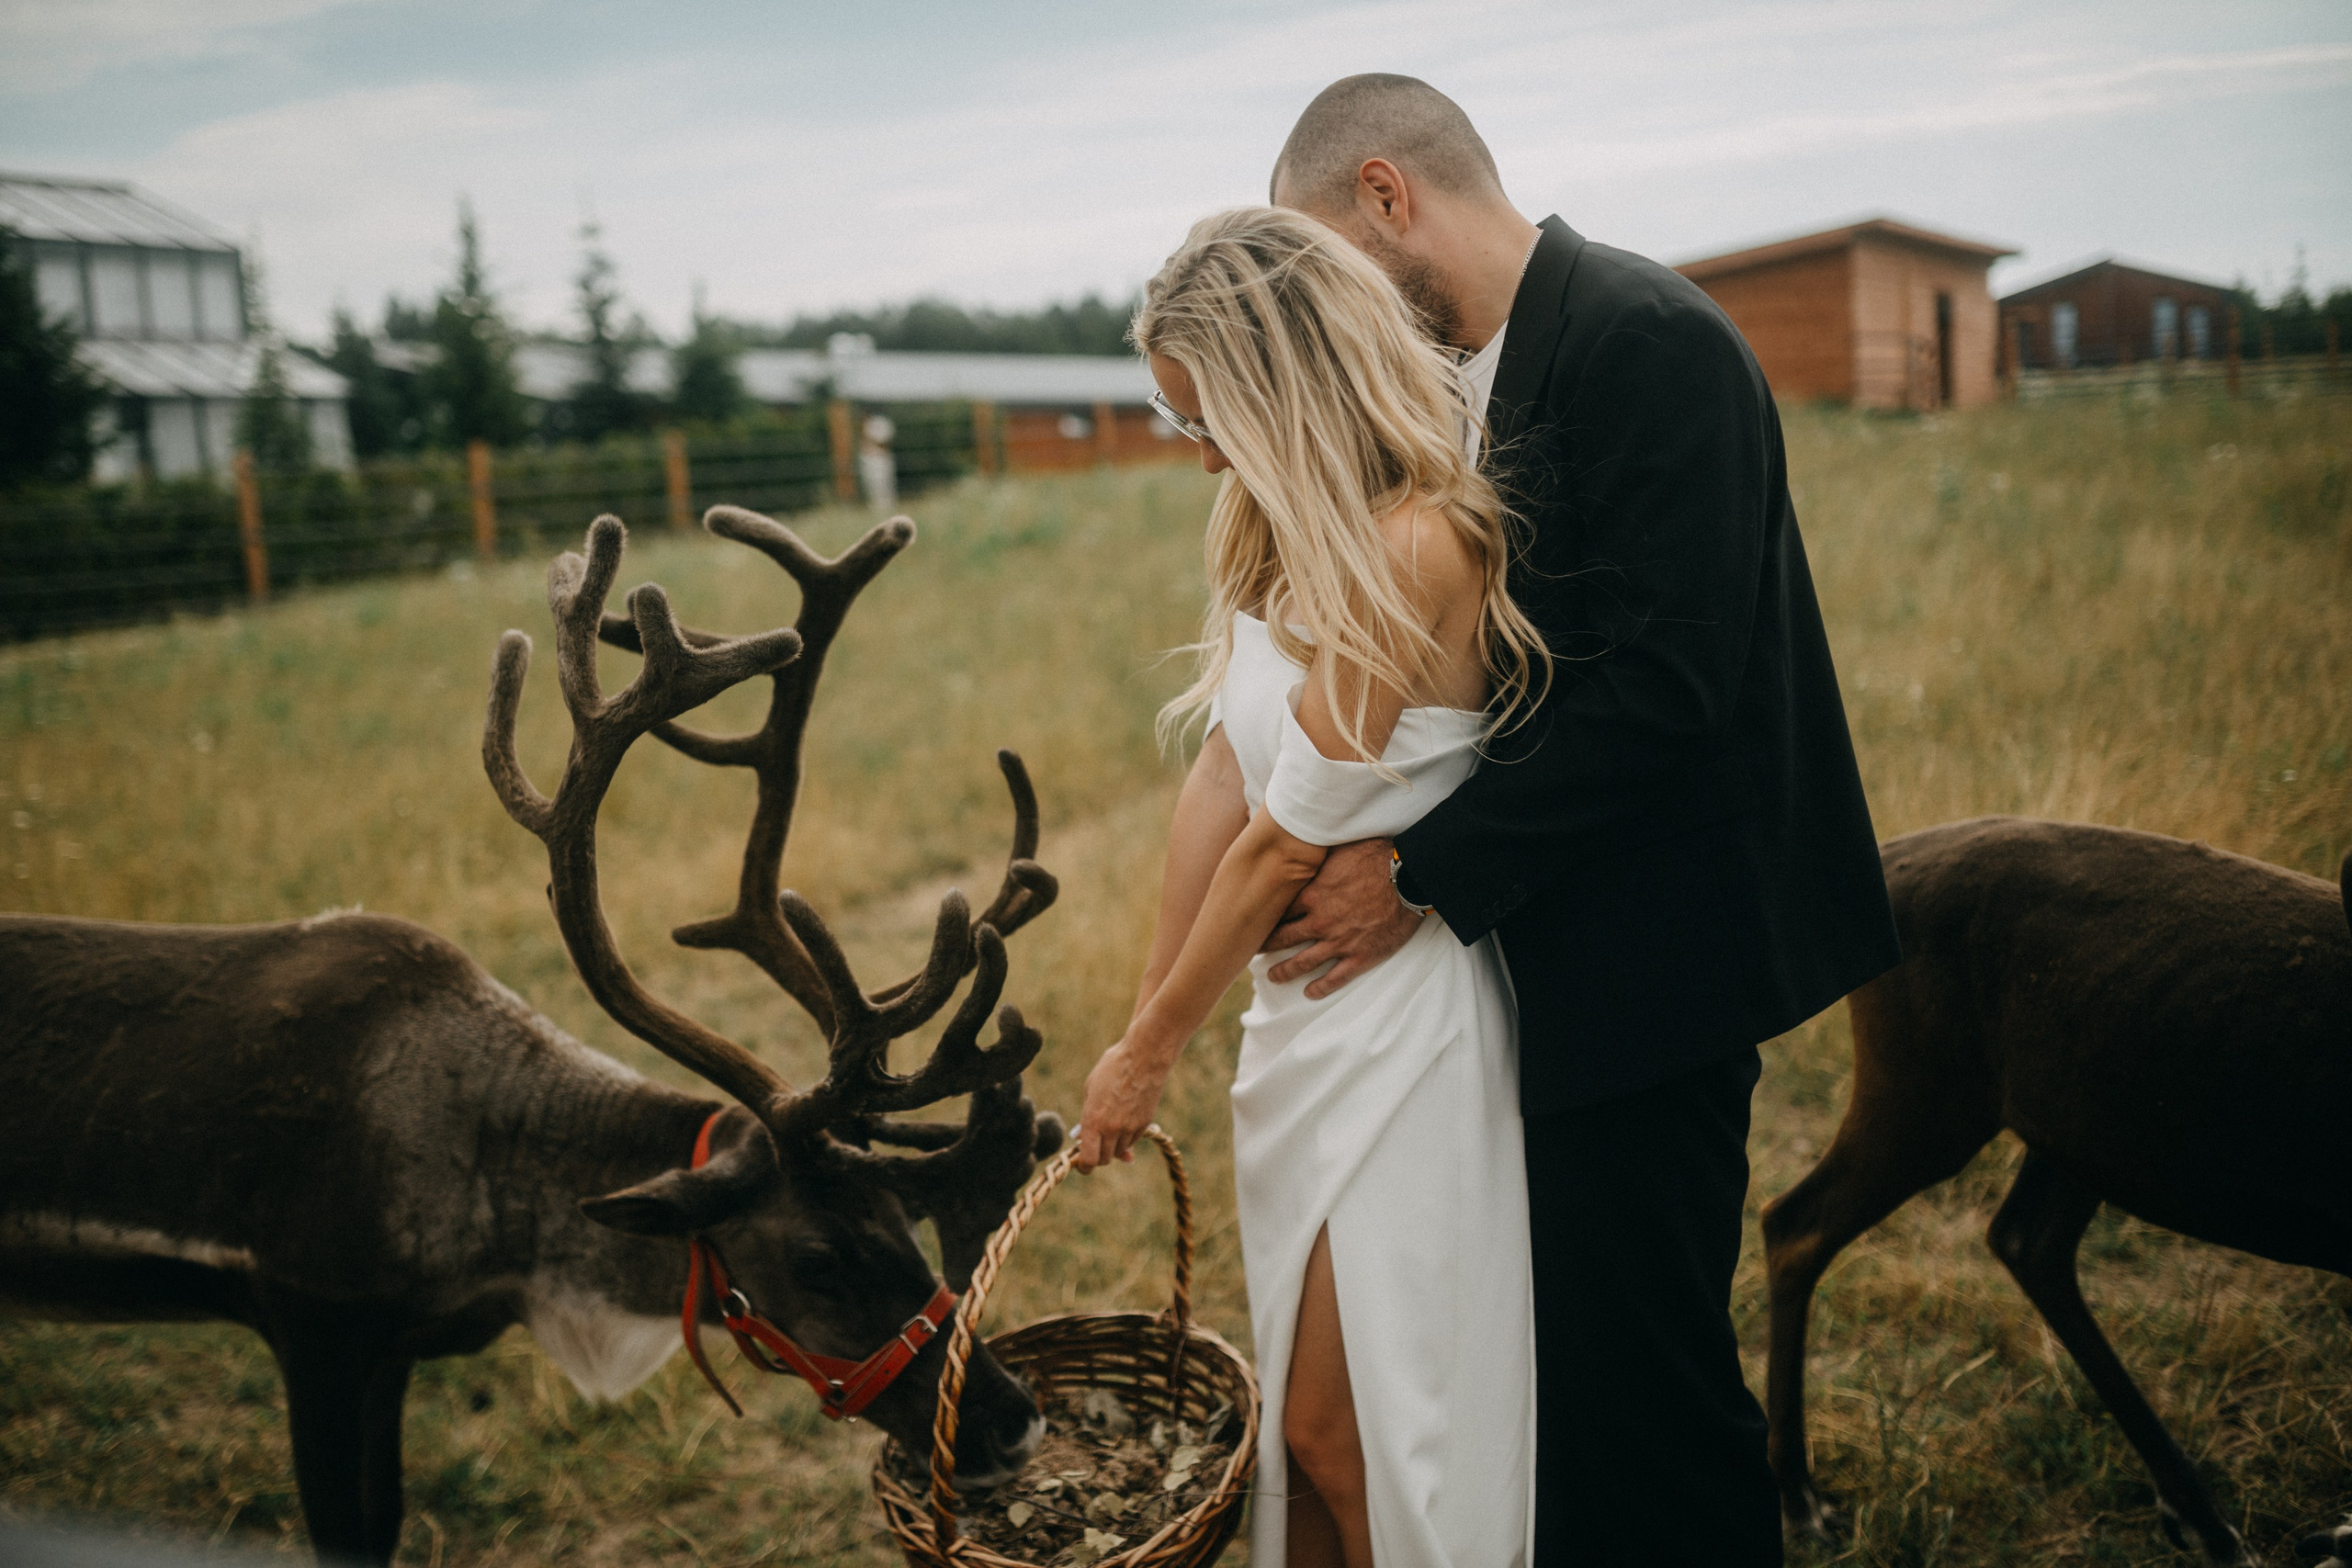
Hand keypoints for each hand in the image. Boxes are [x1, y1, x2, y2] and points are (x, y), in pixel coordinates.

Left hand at [1075, 1038, 1169, 1171]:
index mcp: (1093, 1120)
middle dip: (1098, 1155)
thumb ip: (1085, 1116)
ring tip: (1110, 1126)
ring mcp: (1131, 1128)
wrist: (1144, 1057)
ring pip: (1120, 1152)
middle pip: (1104, 1160)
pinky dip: (1127, 1138)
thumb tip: (1080, 1136)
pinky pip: (1133, 1141)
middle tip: (1095, 1142)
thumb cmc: (1113, 1068)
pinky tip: (1124, 1120)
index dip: (1084, 1166)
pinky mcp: (1145, 1124)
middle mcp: (1112, 1129)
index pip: (1088, 1160)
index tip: (1082, 1163)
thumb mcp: (1090, 1089)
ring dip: (1113, 1146)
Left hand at [1262, 837, 1422, 997]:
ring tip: (1273, 977)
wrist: (1409, 877)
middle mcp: (1320, 922)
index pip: (1279, 911)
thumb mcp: (1338, 849)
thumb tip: (1298, 844)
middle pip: (1283, 938)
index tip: (1255, 922)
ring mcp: (1339, 942)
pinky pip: (1335, 978)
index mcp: (1312, 895)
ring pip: (1303, 962)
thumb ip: (1316, 855)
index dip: (1265, 918)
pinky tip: (1310, 993)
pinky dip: (1320, 988)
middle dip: (1266, 947)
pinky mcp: (1360, 956)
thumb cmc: (1376, 856)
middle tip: (1253, 952)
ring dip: (1285, 971)